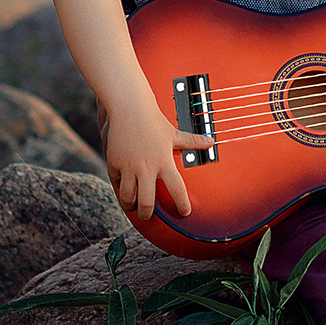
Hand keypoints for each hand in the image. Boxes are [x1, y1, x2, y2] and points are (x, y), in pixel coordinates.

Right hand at [101, 103, 213, 220]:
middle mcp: (147, 168)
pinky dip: (119, 188)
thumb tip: (211, 141)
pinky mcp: (114, 164)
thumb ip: (192, 141)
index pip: (177, 190)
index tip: (184, 212)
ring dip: (131, 205)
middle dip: (147, 214)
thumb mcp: (174, 133)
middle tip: (148, 216)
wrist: (129, 108)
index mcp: (164, 162)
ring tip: (133, 206)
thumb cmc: (153, 121)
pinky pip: (115, 182)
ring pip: (128, 197)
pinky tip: (123, 189)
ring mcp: (129, 167)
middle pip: (147, 203)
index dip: (182, 204)